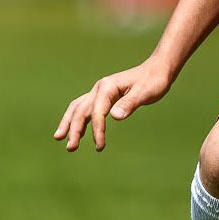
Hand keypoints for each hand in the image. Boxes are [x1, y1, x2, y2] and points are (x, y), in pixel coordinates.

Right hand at [53, 59, 172, 150]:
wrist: (158, 70)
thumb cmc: (154, 81)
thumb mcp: (145, 93)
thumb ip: (130, 104)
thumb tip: (114, 117)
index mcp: (107, 87)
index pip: (97, 112)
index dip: (97, 130)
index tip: (100, 146)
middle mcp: (100, 88)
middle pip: (80, 110)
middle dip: (74, 129)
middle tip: (70, 148)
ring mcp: (100, 92)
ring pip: (78, 108)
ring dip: (69, 124)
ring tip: (60, 139)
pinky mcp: (103, 97)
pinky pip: (86, 109)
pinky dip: (79, 120)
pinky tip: (78, 132)